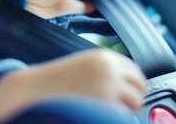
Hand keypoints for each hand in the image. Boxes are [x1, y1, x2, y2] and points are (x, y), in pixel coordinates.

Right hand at [0, 49, 145, 122]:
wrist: (36, 90)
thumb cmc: (57, 81)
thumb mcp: (84, 65)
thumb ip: (106, 70)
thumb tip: (129, 85)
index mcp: (105, 57)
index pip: (135, 71)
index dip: (133, 85)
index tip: (129, 93)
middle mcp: (110, 69)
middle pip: (139, 86)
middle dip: (134, 98)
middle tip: (124, 107)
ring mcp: (108, 87)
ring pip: (135, 102)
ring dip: (127, 110)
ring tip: (110, 113)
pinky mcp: (104, 105)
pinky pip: (122, 115)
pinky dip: (116, 118)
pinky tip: (101, 117)